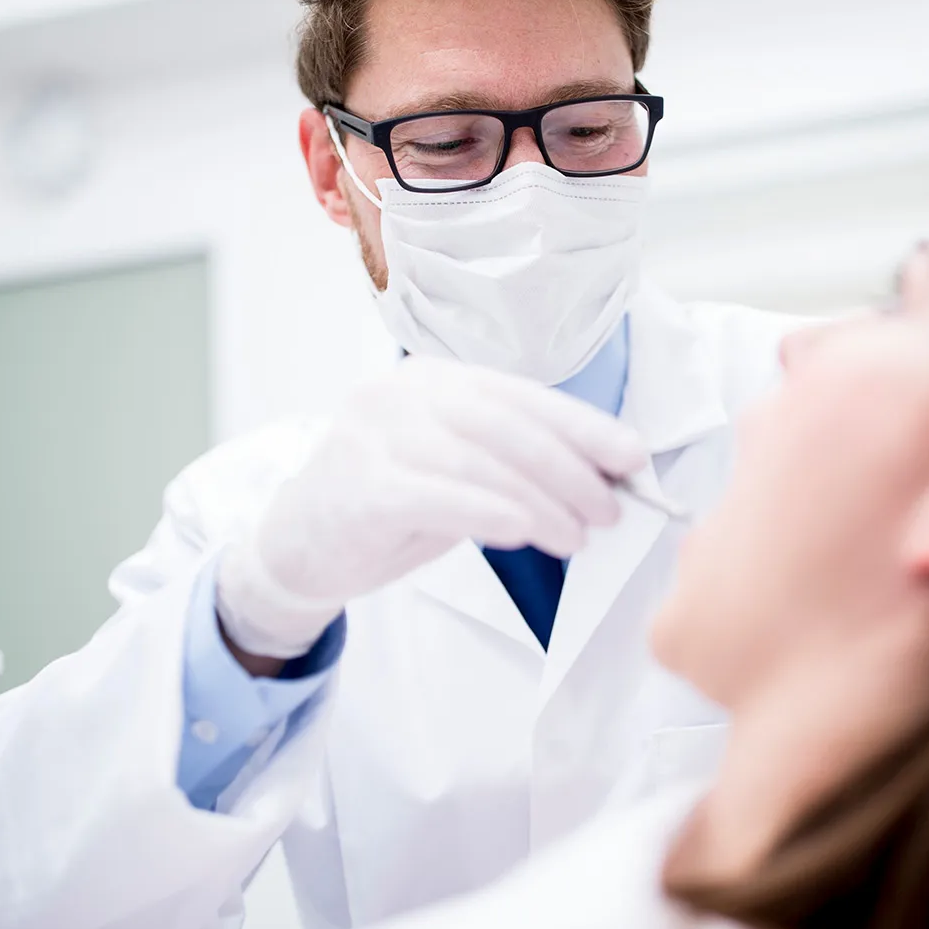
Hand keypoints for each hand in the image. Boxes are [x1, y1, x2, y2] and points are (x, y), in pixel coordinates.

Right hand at [216, 357, 647, 657]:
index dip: (583, 424)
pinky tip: (523, 531)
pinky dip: (487, 511)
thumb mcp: (452, 473)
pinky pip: (436, 494)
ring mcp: (374, 436)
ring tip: (578, 537)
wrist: (296, 548)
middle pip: (505, 423)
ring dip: (541, 500)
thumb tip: (599, 480)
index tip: (632, 457)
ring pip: (478, 460)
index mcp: (432, 380)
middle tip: (609, 511)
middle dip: (570, 468)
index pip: (521, 395)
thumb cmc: (387, 509)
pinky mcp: (359, 486)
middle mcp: (401, 394)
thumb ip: (510, 465)